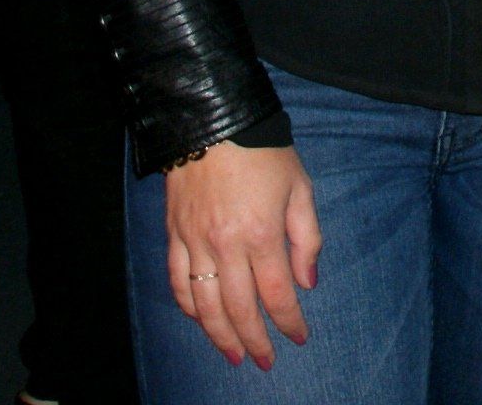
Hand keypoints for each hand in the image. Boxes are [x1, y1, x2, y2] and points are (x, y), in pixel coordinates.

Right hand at [164, 142, 318, 368]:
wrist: (212, 119)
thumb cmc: (263, 151)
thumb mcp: (300, 187)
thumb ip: (307, 238)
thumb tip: (307, 282)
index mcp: (261, 233)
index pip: (277, 294)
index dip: (289, 322)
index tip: (299, 338)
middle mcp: (225, 245)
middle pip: (239, 308)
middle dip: (254, 340)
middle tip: (264, 361)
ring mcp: (195, 241)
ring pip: (204, 304)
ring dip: (218, 335)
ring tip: (232, 355)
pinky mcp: (174, 234)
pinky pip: (177, 281)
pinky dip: (188, 306)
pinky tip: (200, 319)